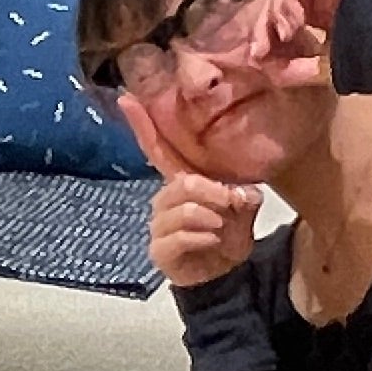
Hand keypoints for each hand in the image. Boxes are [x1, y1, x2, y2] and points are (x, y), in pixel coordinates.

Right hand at [127, 86, 264, 288]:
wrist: (225, 273)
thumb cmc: (229, 232)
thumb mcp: (245, 207)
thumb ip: (243, 194)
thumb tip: (237, 194)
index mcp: (180, 182)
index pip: (157, 149)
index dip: (142, 125)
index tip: (126, 97)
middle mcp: (164, 199)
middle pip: (183, 183)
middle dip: (214, 193)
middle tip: (232, 205)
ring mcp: (159, 225)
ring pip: (185, 210)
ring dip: (213, 219)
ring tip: (221, 229)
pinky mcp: (159, 249)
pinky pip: (179, 237)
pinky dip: (204, 238)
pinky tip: (212, 243)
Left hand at [244, 0, 363, 86]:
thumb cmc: (371, 63)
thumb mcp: (323, 69)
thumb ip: (295, 69)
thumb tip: (266, 69)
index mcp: (325, 14)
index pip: (284, 14)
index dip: (266, 34)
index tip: (257, 57)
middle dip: (263, 26)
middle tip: (259, 50)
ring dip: (274, 13)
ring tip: (281, 36)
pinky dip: (287, 3)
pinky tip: (292, 25)